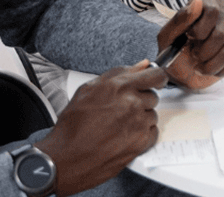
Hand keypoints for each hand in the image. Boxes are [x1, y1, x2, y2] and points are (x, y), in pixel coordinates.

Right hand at [36, 61, 165, 195]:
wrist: (67, 158)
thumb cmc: (73, 126)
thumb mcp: (88, 90)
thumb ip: (118, 73)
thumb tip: (141, 65)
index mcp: (119, 86)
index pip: (155, 75)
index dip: (156, 78)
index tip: (155, 82)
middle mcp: (131, 102)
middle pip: (153, 96)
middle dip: (141, 100)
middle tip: (122, 110)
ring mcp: (138, 123)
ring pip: (152, 115)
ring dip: (141, 118)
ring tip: (119, 126)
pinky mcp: (141, 142)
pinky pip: (152, 133)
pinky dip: (142, 135)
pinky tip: (125, 136)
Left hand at [159, 0, 223, 89]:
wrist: (181, 68)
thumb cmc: (173, 50)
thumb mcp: (167, 36)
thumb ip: (181, 19)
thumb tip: (198, 2)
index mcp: (203, 1)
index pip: (212, 11)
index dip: (201, 31)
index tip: (189, 38)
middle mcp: (222, 8)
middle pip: (221, 33)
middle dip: (205, 52)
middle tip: (194, 56)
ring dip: (212, 64)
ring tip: (201, 66)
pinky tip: (214, 69)